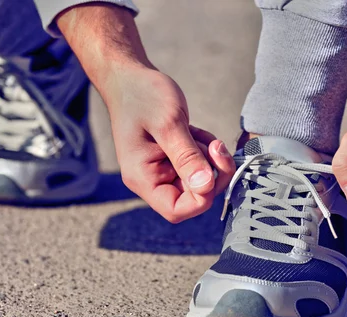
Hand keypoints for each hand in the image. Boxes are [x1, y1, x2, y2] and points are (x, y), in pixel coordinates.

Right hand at [105, 66, 235, 222]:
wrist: (129, 76)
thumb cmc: (142, 95)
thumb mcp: (169, 124)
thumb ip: (187, 157)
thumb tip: (205, 187)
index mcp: (143, 178)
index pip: (177, 210)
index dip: (201, 198)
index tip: (212, 171)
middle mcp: (152, 179)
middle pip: (193, 197)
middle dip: (212, 173)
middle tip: (217, 146)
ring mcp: (163, 170)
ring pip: (200, 180)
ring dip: (209, 158)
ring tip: (195, 131)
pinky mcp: (173, 158)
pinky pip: (199, 165)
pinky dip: (204, 149)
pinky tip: (193, 130)